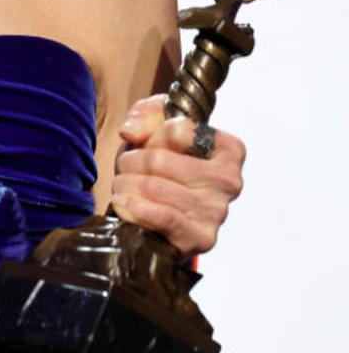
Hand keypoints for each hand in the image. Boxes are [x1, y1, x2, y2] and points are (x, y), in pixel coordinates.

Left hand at [110, 95, 245, 259]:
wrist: (159, 216)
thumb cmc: (162, 165)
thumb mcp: (156, 126)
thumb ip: (145, 114)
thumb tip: (131, 132)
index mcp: (229, 151)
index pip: (176, 130)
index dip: (151, 135)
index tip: (146, 143)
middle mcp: (230, 182)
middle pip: (159, 160)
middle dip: (130, 161)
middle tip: (124, 167)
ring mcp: (217, 213)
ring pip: (153, 188)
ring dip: (125, 184)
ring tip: (121, 184)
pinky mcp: (200, 238)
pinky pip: (160, 216)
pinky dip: (133, 208)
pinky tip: (122, 202)